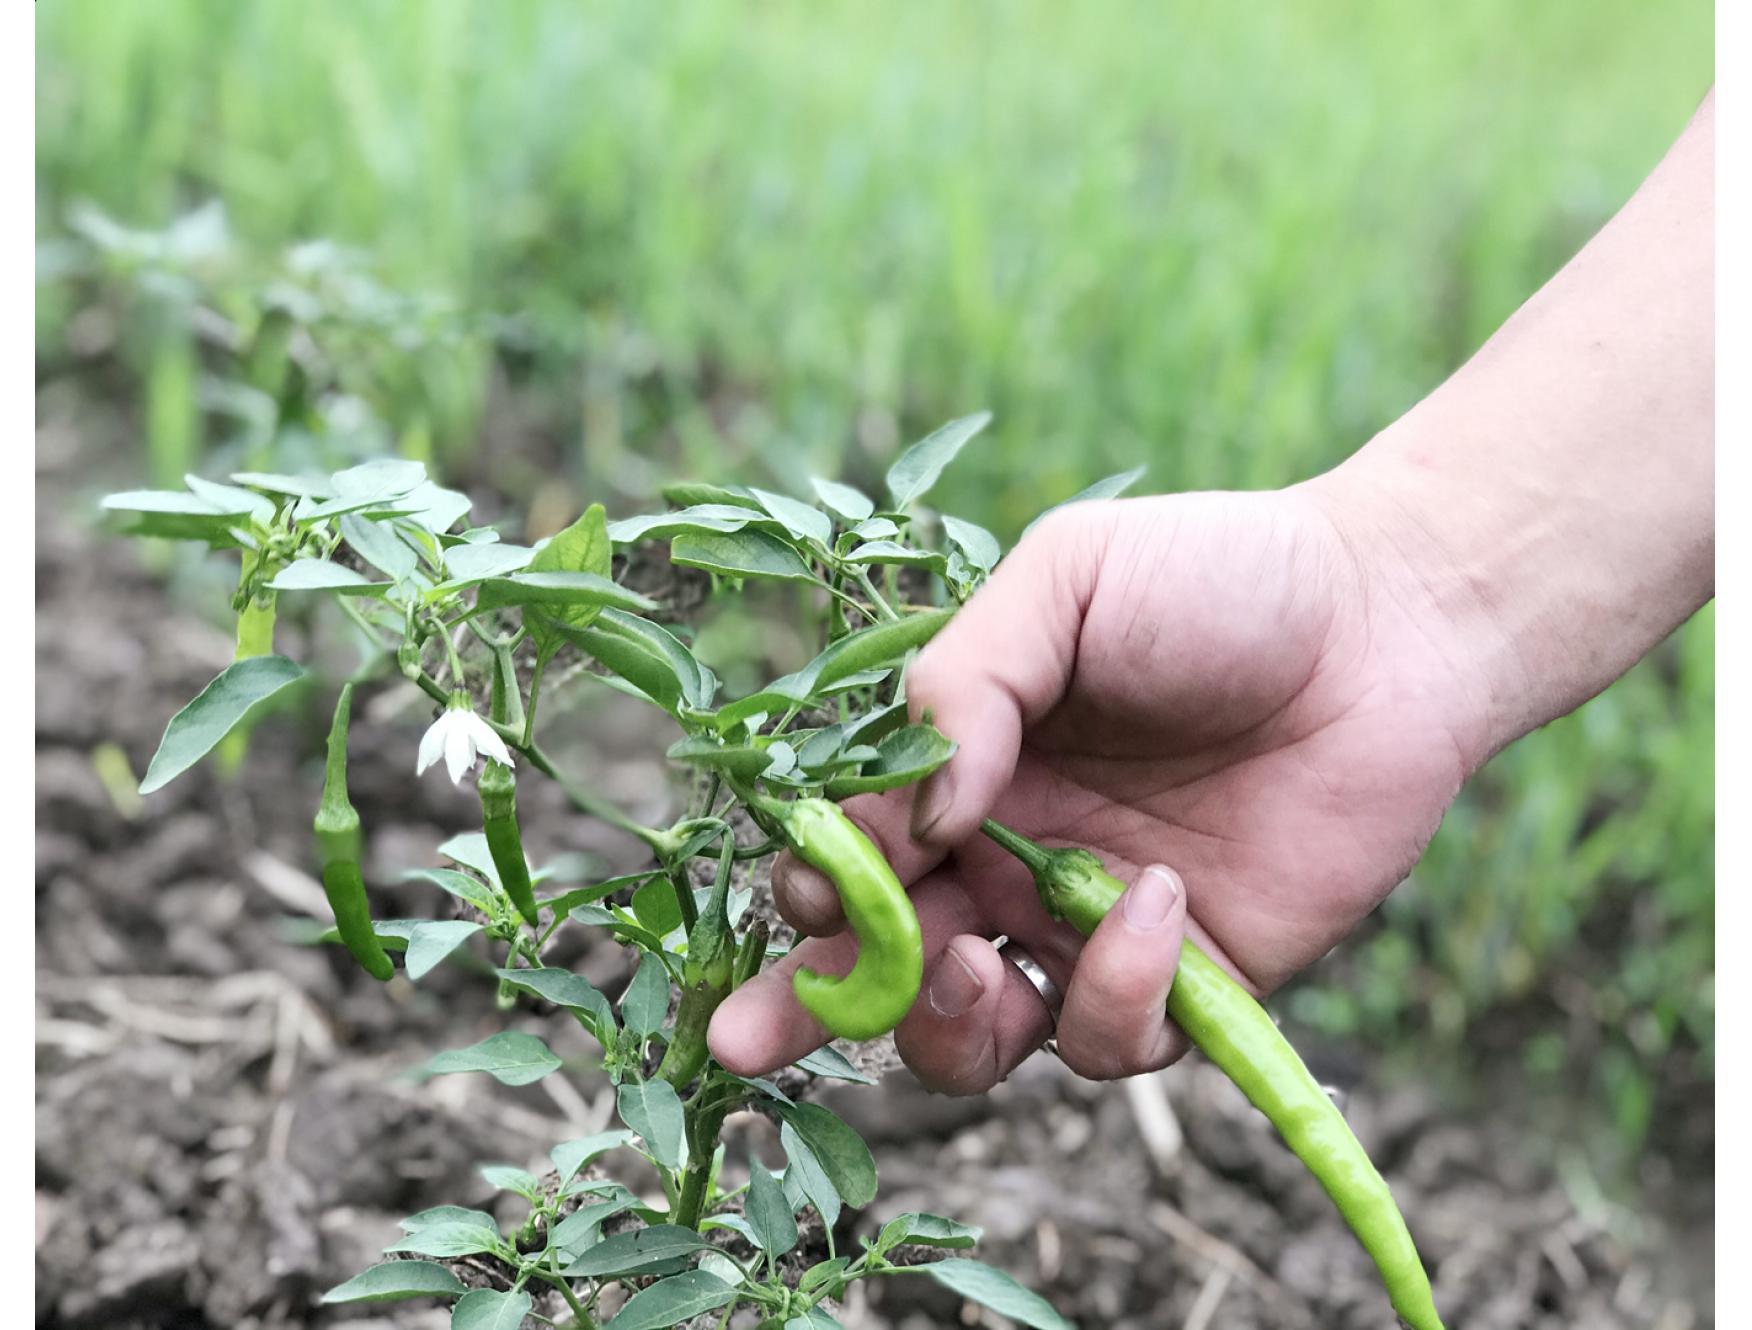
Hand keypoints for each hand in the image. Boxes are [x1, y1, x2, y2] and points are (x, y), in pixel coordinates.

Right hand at [709, 485, 1489, 1088]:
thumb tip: (910, 824)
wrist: (1387, 623)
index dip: (806, 882)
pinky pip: (1111, 1038)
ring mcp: (1088, 926)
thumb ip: (962, 686)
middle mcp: (1006, 858)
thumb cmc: (1214, 580)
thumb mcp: (1064, 583)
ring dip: (946, 1028)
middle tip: (759, 1034)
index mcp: (962, 766)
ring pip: (977, 1039)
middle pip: (879, 967)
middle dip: (809, 1008)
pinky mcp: (1187, 981)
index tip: (803, 884)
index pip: (847, 847)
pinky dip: (1113, 990)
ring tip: (970, 965)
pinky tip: (1157, 898)